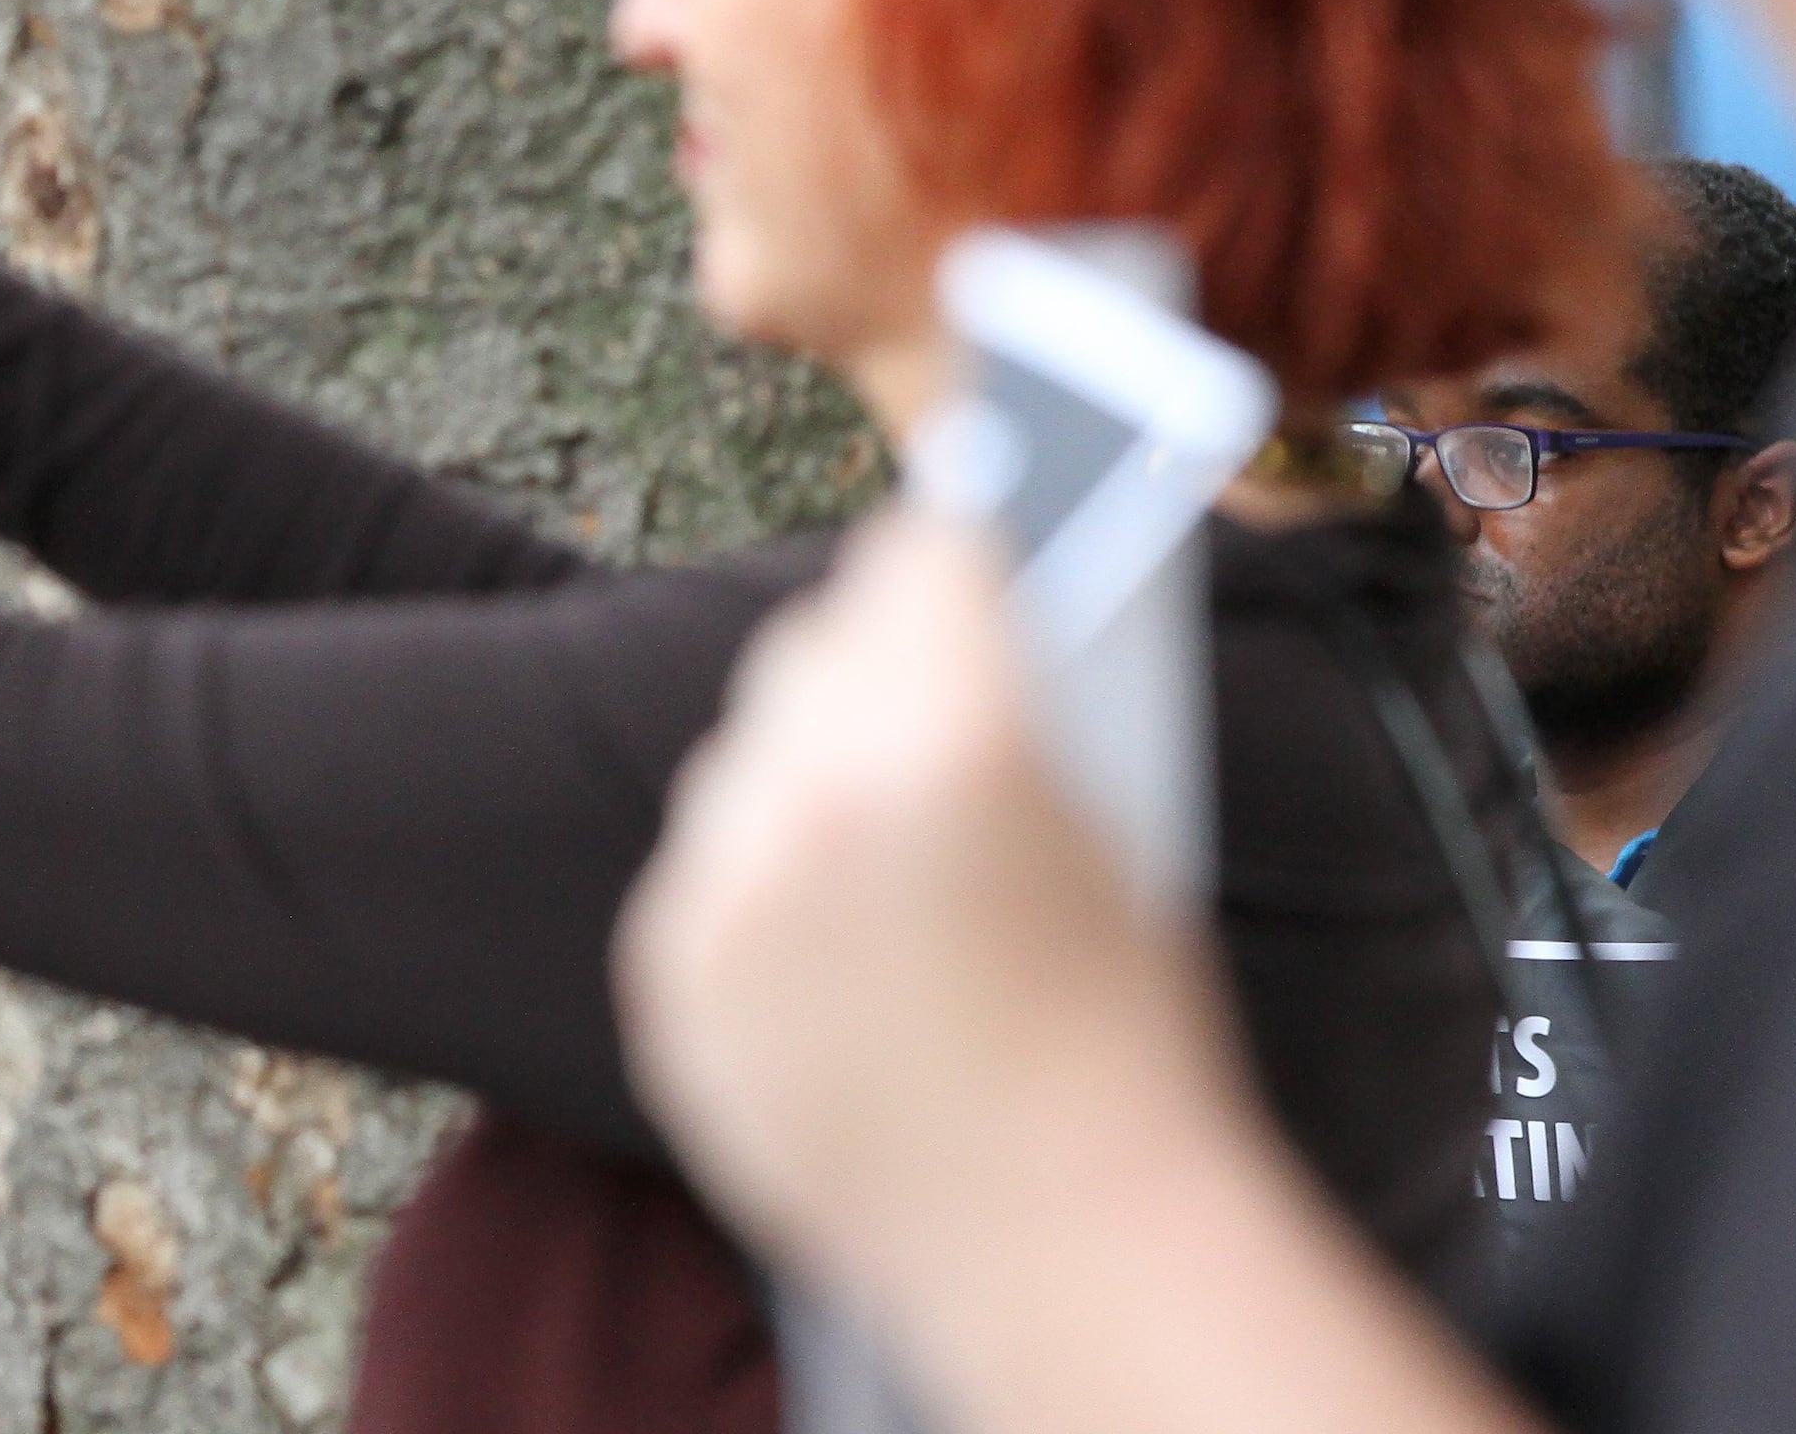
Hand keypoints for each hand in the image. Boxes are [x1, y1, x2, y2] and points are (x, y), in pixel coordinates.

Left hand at [616, 513, 1241, 1314]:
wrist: (1059, 1245)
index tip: (971, 554)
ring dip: (805, 770)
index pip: (925, 550)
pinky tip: (834, 945)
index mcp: (956, 730)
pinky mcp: (669, 972)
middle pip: (816, 638)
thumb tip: (967, 580)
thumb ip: (1022, 692)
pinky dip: (755, 883)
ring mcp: (725, 886)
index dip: (959, 555)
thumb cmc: (1127, 1038)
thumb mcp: (1112, 818)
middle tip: (940, 714)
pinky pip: (702, 864)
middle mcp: (815, 790)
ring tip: (889, 857)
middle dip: (878, 662)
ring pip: (746, 748)